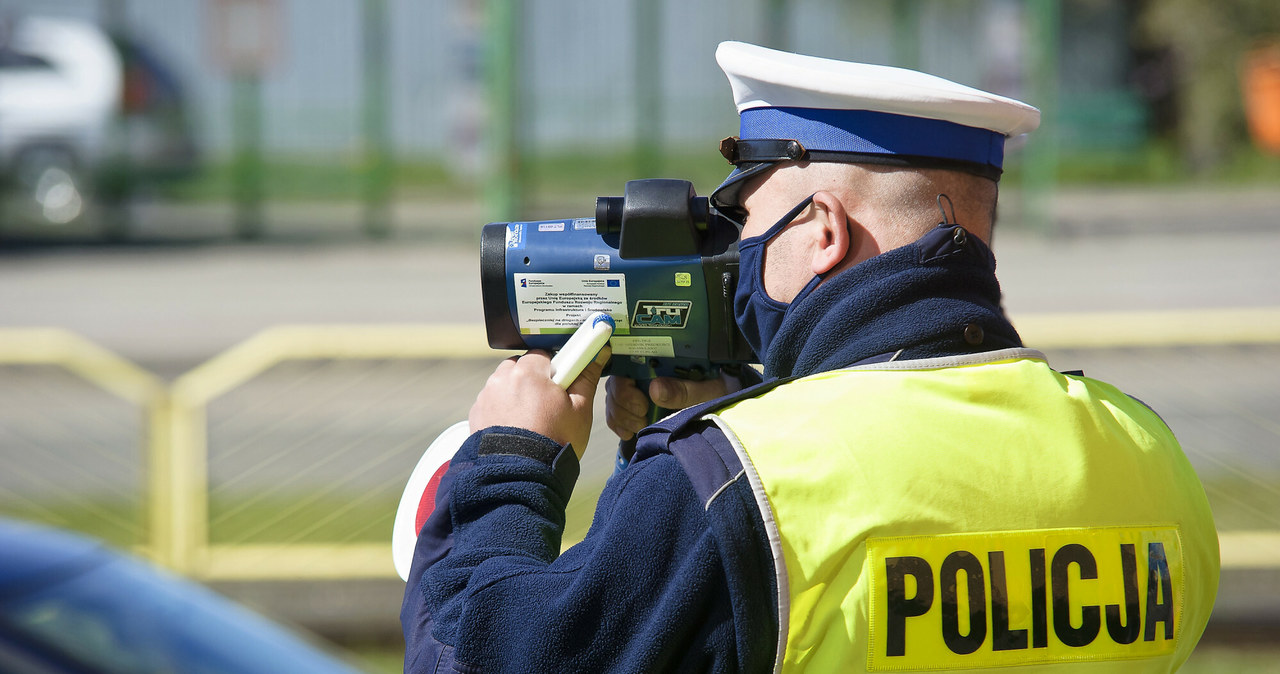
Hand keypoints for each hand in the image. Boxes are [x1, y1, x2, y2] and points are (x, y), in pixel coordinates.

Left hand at [469, 346, 610, 458]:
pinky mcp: (476, 414)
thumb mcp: (580, 410)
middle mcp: (502, 379)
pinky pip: (492, 403)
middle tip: (548, 404)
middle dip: (533, 379)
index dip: (555, 369)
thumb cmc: (554, 441)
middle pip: (520, 367)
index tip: (561, 383)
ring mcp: (486, 397)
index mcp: (529, 372)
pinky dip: (501, 410)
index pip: (543, 354)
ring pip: (504, 384)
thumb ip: (586, 377)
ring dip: (515, 394)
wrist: (521, 475)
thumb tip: (598, 353)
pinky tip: (515, 429)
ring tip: (530, 420)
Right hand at [604, 373, 741, 439]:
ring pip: (613, 398)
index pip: (626, 364)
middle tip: (642, 419)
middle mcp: (645, 370)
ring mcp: (639, 388)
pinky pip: (615, 412)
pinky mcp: (637, 405)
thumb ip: (683, 390)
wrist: (729, 400)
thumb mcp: (707, 390)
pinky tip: (629, 433)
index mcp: (661, 359)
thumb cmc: (721, 390)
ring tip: (639, 427)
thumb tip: (655, 389)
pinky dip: (618, 424)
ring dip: (620, 416)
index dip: (624, 386)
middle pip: (616, 384)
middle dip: (623, 406)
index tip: (641, 405)